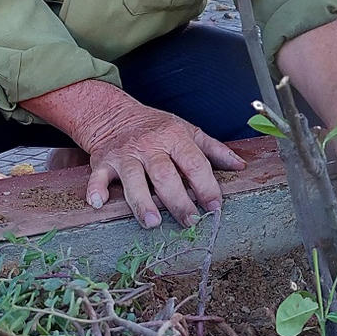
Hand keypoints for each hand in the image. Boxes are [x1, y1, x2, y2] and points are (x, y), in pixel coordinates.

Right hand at [77, 99, 245, 227]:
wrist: (114, 114)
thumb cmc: (157, 127)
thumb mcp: (188, 131)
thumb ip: (214, 150)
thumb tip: (240, 166)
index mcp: (174, 137)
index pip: (194, 163)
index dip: (206, 185)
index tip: (214, 206)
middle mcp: (149, 145)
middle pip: (165, 175)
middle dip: (178, 200)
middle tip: (189, 220)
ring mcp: (125, 154)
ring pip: (134, 179)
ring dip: (142, 201)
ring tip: (152, 221)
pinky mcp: (103, 163)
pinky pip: (97, 177)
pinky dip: (96, 190)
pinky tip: (99, 204)